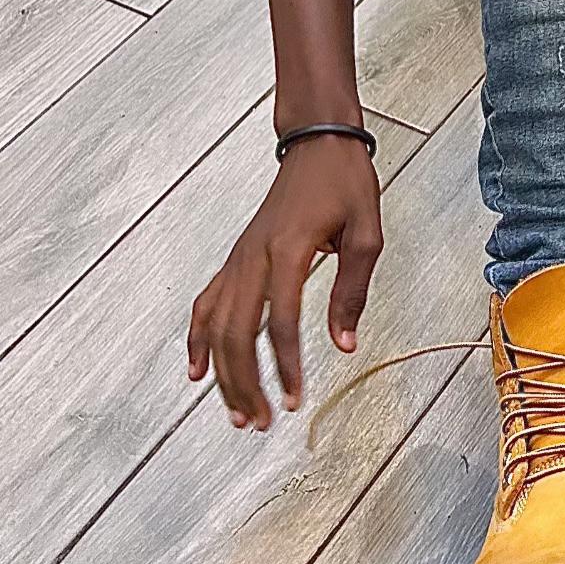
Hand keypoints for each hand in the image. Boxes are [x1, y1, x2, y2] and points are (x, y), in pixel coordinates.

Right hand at [187, 137, 382, 430]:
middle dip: (245, 383)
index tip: (294, 399)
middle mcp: (255, 255)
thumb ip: (353, 290)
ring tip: (236, 412)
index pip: (281, 320)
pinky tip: (197, 369)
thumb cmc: (343, 181)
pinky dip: (198, 338)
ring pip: (217, 324)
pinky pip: (207, 303)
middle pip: (237, 332)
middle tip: (261, 421)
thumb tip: (345, 343)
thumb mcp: (367, 232)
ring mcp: (240, 257)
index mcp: (289, 248)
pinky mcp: (237, 257)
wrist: (317, 142)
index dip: (287, 365)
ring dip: (223, 373)